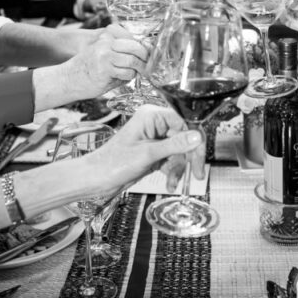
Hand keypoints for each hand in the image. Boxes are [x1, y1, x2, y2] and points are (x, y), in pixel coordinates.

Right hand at [62, 23, 148, 97]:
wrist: (67, 79)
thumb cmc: (87, 67)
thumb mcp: (102, 52)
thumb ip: (120, 50)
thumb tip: (144, 54)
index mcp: (107, 35)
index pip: (132, 37)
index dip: (144, 46)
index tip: (149, 54)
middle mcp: (106, 42)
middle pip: (136, 47)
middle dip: (145, 57)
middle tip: (148, 65)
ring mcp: (105, 55)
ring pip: (133, 60)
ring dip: (139, 69)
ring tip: (138, 73)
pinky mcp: (105, 69)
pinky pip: (127, 72)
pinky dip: (129, 77)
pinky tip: (123, 77)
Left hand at [81, 105, 204, 194]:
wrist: (96, 179)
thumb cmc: (112, 163)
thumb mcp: (147, 154)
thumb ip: (174, 145)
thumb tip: (196, 136)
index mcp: (152, 115)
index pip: (184, 121)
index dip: (195, 138)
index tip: (200, 156)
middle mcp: (155, 124)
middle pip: (185, 136)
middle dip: (189, 156)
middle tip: (197, 172)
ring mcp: (155, 138)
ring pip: (180, 150)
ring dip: (179, 167)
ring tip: (173, 181)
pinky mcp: (154, 152)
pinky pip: (172, 158)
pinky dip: (173, 170)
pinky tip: (170, 181)